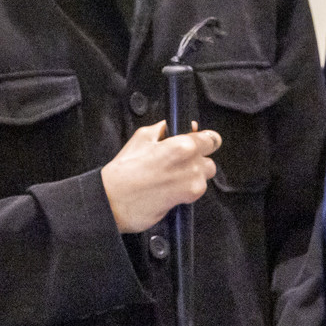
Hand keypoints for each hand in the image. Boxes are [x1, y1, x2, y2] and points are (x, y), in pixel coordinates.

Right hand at [100, 120, 221, 233]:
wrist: (114, 199)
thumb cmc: (124, 170)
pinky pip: (196, 190)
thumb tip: (179, 125)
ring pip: (204, 176)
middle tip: (176, 162)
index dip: (204, 140)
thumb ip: (164, 129)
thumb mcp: (140, 138)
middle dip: (197, 160)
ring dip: (193, 175)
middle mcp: (193, 164)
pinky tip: (168, 186)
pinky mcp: (190, 199)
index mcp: (182, 146)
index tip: (199, 142)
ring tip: (169, 176)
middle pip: (209, 160)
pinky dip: (187, 188)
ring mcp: (194, 183)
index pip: (211, 139)